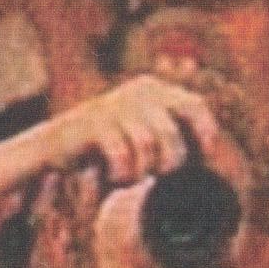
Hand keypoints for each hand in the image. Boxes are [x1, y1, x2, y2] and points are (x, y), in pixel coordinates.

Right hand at [51, 71, 224, 188]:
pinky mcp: (93, 122)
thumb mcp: (141, 134)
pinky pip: (120, 152)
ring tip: (131, 178)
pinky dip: (121, 171)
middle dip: (168, 162)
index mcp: (155, 89)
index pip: (194, 105)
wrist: (53, 145)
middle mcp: (138, 91)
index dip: (204, 132)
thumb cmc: (106, 145)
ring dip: (141, 170)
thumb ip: (171, 137)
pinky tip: (116, 177)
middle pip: (172, 133)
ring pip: (147, 144)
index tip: (205, 158)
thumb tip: (214, 155)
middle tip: (155, 175)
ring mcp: (115, 104)